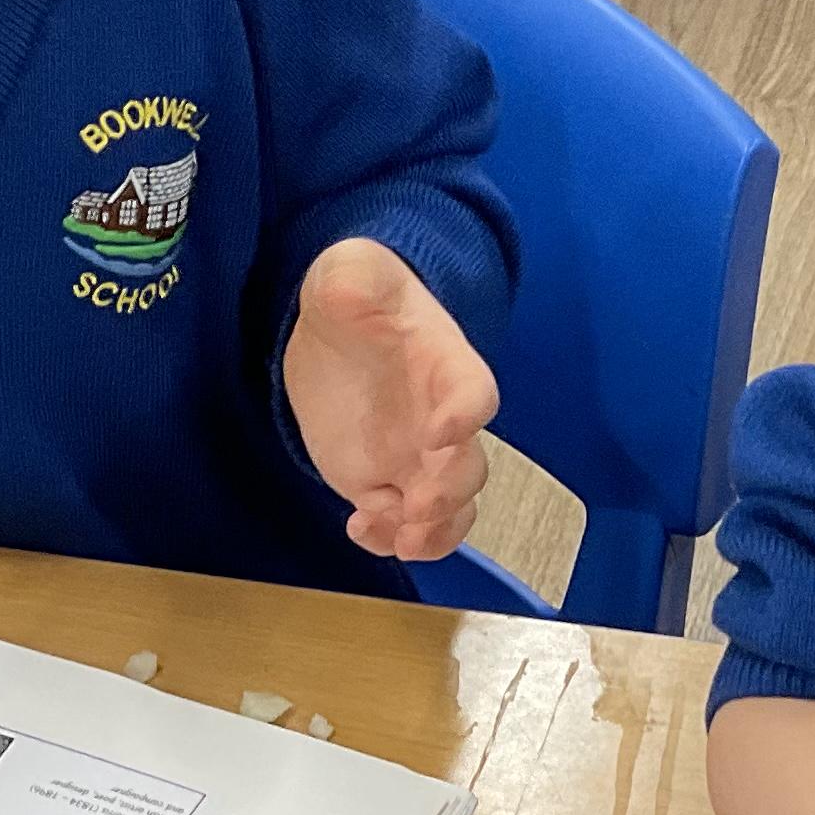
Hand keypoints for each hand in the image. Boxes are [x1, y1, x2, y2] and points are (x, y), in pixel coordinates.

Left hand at [284, 240, 494, 563]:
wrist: (339, 333)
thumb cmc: (359, 297)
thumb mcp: (353, 273)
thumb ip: (356, 277)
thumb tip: (352, 285)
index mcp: (447, 367)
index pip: (475, 393)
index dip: (468, 414)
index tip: (445, 432)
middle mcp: (442, 422)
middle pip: (468, 468)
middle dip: (450, 494)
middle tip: (419, 506)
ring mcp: (415, 459)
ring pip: (447, 510)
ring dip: (433, 533)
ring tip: (403, 541)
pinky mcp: (382, 482)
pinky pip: (400, 524)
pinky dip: (388, 537)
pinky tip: (361, 529)